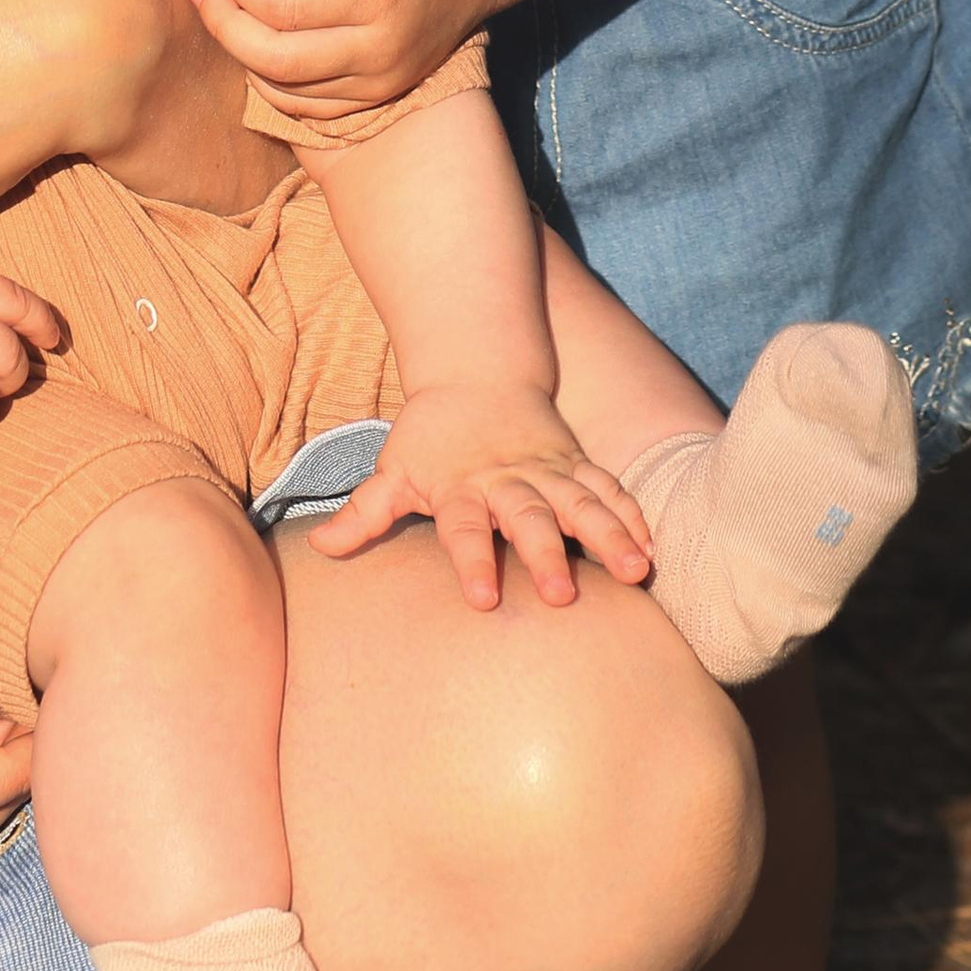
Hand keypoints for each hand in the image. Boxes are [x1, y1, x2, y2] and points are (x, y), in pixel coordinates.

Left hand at [188, 0, 488, 117]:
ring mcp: (381, 82)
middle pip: (271, 60)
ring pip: (282, 90)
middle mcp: (379, 51)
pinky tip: (259, 37)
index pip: (279, 6)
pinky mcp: (378, 97)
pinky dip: (270, 78)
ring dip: (241, 51)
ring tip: (225, 7)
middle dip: (221, 23)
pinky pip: (305, 106)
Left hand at [314, 383, 651, 612]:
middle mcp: (507, 480)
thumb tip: (319, 549)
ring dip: (607, 535)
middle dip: (545, 553)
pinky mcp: (576, 463)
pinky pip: (608, 488)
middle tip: (562, 595)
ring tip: (634, 571)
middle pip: (527, 518)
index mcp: (461, 487)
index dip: (471, 562)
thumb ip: (364, 514)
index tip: (482, 600)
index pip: (462, 529)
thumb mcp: (394, 470)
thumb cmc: (431, 437)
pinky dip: (630, 514)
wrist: (476, 370)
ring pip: (581, 502)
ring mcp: (547, 470)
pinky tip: (651, 548)